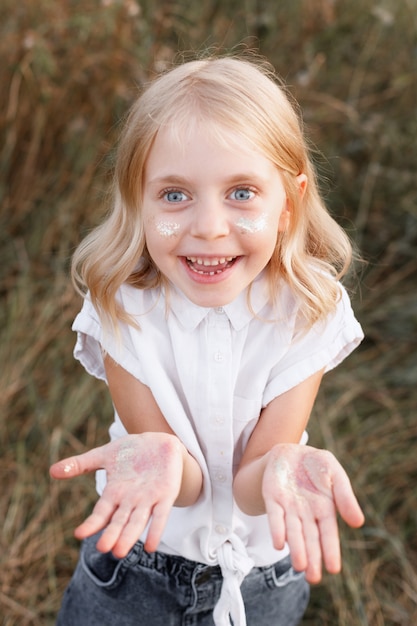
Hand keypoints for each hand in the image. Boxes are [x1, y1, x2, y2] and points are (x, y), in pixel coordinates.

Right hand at [50, 433, 185, 557]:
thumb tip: (52, 471)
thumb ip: (80, 464)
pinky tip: (150, 546)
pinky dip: (155, 529)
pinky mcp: (166, 495)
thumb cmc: (130, 451)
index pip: (101, 512)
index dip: (92, 523)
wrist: (159, 442)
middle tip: (103, 548)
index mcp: (114, 493)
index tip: (79, 534)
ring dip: (129, 536)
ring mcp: (148, 500)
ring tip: (119, 552)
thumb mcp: (104, 454)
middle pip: (119, 521)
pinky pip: (161, 515)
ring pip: (137, 521)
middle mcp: (129, 501)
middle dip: (112, 534)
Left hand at [262, 444, 363, 583]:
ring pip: (293, 531)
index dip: (330, 551)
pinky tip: (279, 543)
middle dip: (312, 558)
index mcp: (324, 510)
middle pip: (310, 539)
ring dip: (295, 548)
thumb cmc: (316, 465)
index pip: (328, 534)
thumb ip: (345, 496)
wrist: (290, 451)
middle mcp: (306, 514)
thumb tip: (358, 523)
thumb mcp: (335, 474)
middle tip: (313, 577)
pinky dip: (277, 529)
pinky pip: (275, 515)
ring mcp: (288, 508)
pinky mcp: (273, 499)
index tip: (334, 569)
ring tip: (299, 566)